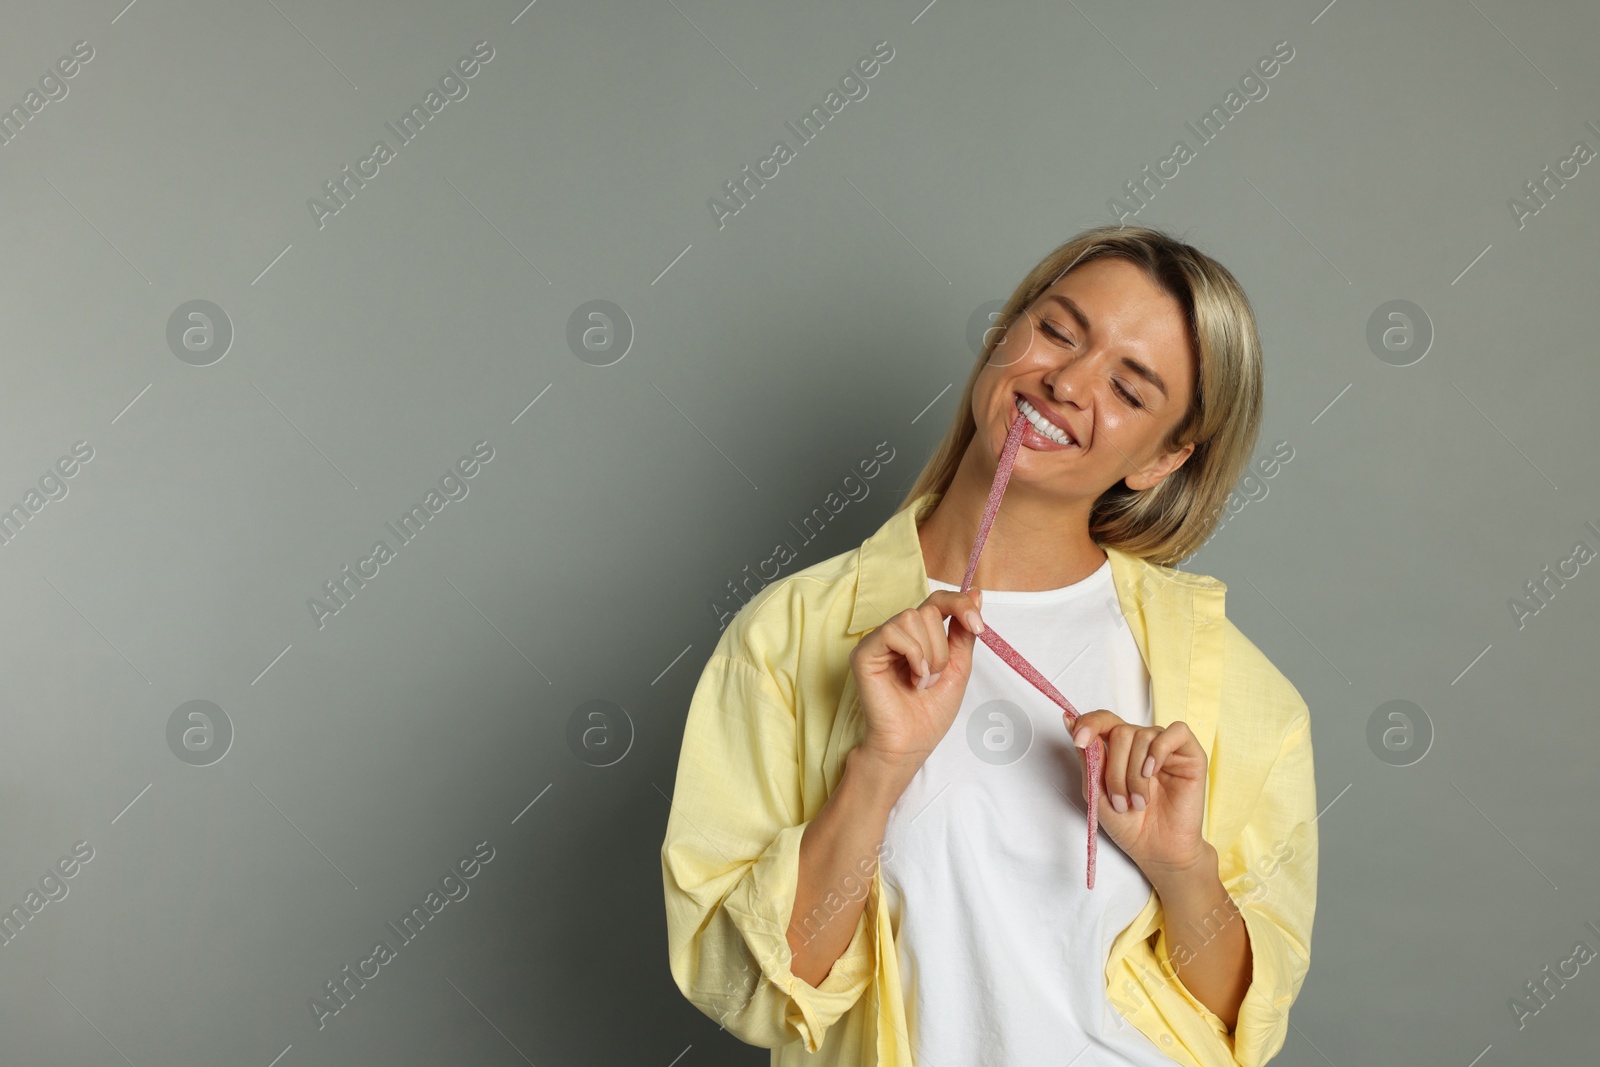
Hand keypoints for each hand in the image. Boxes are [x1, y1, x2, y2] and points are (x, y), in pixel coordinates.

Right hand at [851, 590, 985, 774]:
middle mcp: (897, 634)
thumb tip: (976, 593)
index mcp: (919, 635)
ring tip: (921, 681)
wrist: (912, 743)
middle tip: (935, 677)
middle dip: (942, 647)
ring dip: (928, 655)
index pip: (938, 601)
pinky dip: (912, 656)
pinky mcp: (864, 653)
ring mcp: (879, 642)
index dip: (959, 605)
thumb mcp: (958, 666)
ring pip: (911, 618)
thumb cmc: (930, 713)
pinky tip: (912, 678)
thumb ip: (964, 631)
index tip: (979, 625)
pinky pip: (893, 632)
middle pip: (928, 610)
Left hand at [1068, 710, 1208, 877]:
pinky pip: (1176, 732)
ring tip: (1139, 802)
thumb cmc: (1128, 825)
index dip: (1089, 723)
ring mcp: (1166, 749)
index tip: (1078, 739)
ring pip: (1143, 736)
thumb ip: (1087, 758)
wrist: (1157, 851)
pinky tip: (1152, 772)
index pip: (1104, 720)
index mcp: (1119, 750)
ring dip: (1135, 774)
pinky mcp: (1191, 755)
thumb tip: (1070, 721)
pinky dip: (1159, 751)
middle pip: (1121, 732)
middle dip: (1115, 770)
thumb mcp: (1096, 792)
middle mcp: (1142, 745)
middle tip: (1120, 801)